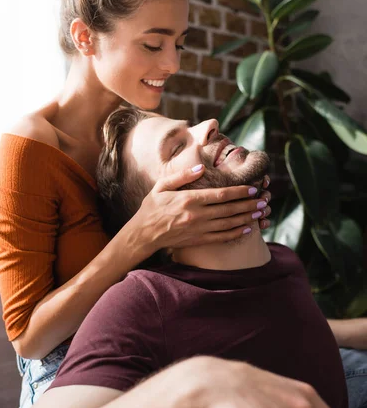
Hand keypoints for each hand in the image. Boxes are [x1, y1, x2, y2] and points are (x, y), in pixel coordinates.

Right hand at [134, 165, 271, 251]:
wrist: (144, 234)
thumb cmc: (152, 208)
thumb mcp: (162, 186)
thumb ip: (182, 176)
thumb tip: (201, 167)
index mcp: (190, 199)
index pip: (221, 194)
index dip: (239, 192)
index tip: (253, 188)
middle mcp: (197, 215)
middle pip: (229, 209)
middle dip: (248, 204)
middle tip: (263, 200)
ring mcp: (199, 229)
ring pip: (228, 223)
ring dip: (246, 218)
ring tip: (260, 213)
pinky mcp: (198, 240)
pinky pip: (221, 237)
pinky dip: (235, 233)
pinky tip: (246, 229)